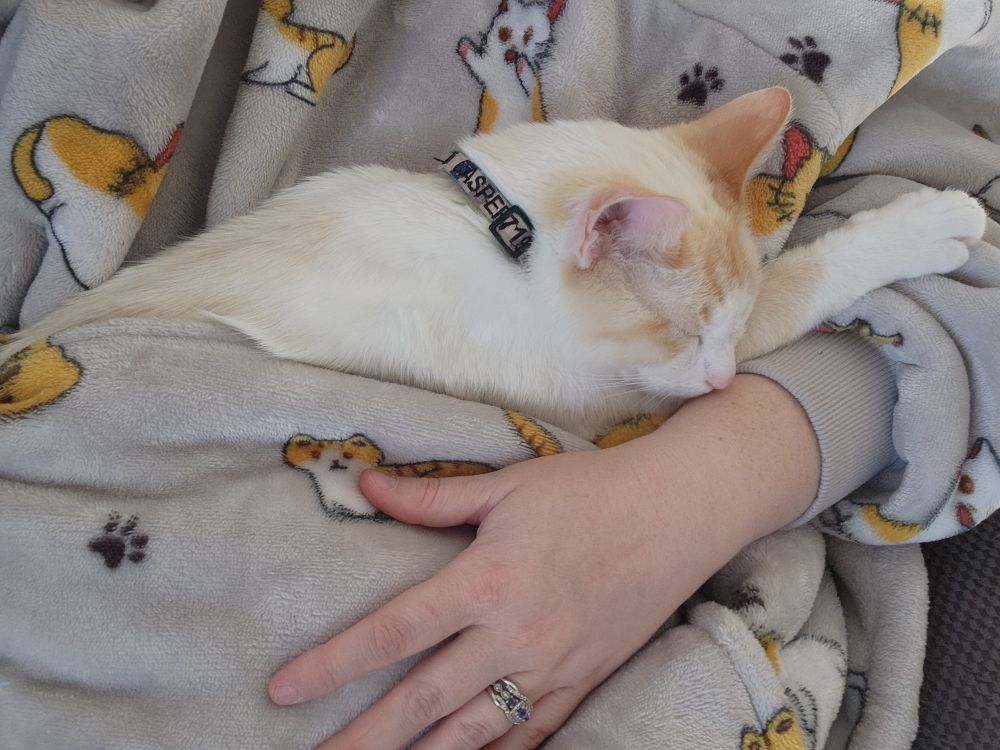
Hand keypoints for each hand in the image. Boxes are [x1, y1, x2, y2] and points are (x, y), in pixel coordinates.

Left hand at [268, 375, 818, 748]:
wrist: (678, 512)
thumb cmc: (589, 491)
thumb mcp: (507, 485)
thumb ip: (432, 496)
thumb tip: (364, 485)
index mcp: (486, 581)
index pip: (395, 630)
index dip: (334, 662)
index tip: (284, 689)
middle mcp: (514, 635)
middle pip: (424, 700)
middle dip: (364, 738)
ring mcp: (553, 667)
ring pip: (476, 733)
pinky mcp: (586, 681)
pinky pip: (535, 735)